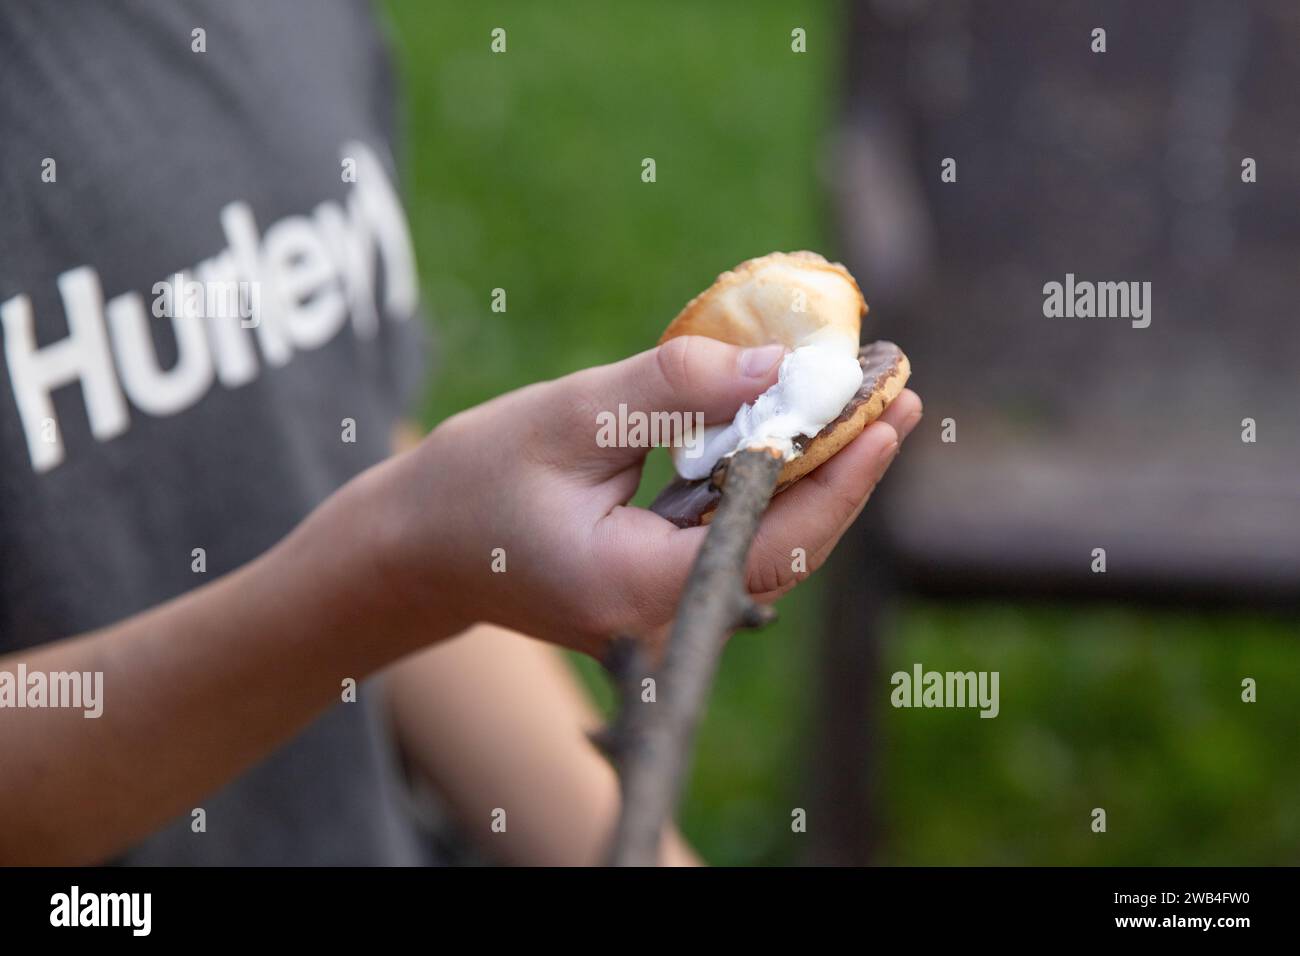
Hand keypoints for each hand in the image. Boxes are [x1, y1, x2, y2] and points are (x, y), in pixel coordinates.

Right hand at [376, 335, 920, 655]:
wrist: (416, 551)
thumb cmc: (472, 485)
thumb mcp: (568, 418)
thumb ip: (673, 390)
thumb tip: (778, 366)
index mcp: (636, 587)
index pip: (771, 542)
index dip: (840, 478)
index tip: (887, 414)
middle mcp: (661, 617)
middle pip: (785, 547)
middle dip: (845, 468)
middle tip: (899, 392)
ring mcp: (662, 611)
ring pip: (766, 546)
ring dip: (817, 473)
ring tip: (866, 403)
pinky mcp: (660, 589)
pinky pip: (733, 539)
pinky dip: (769, 484)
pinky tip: (794, 432)